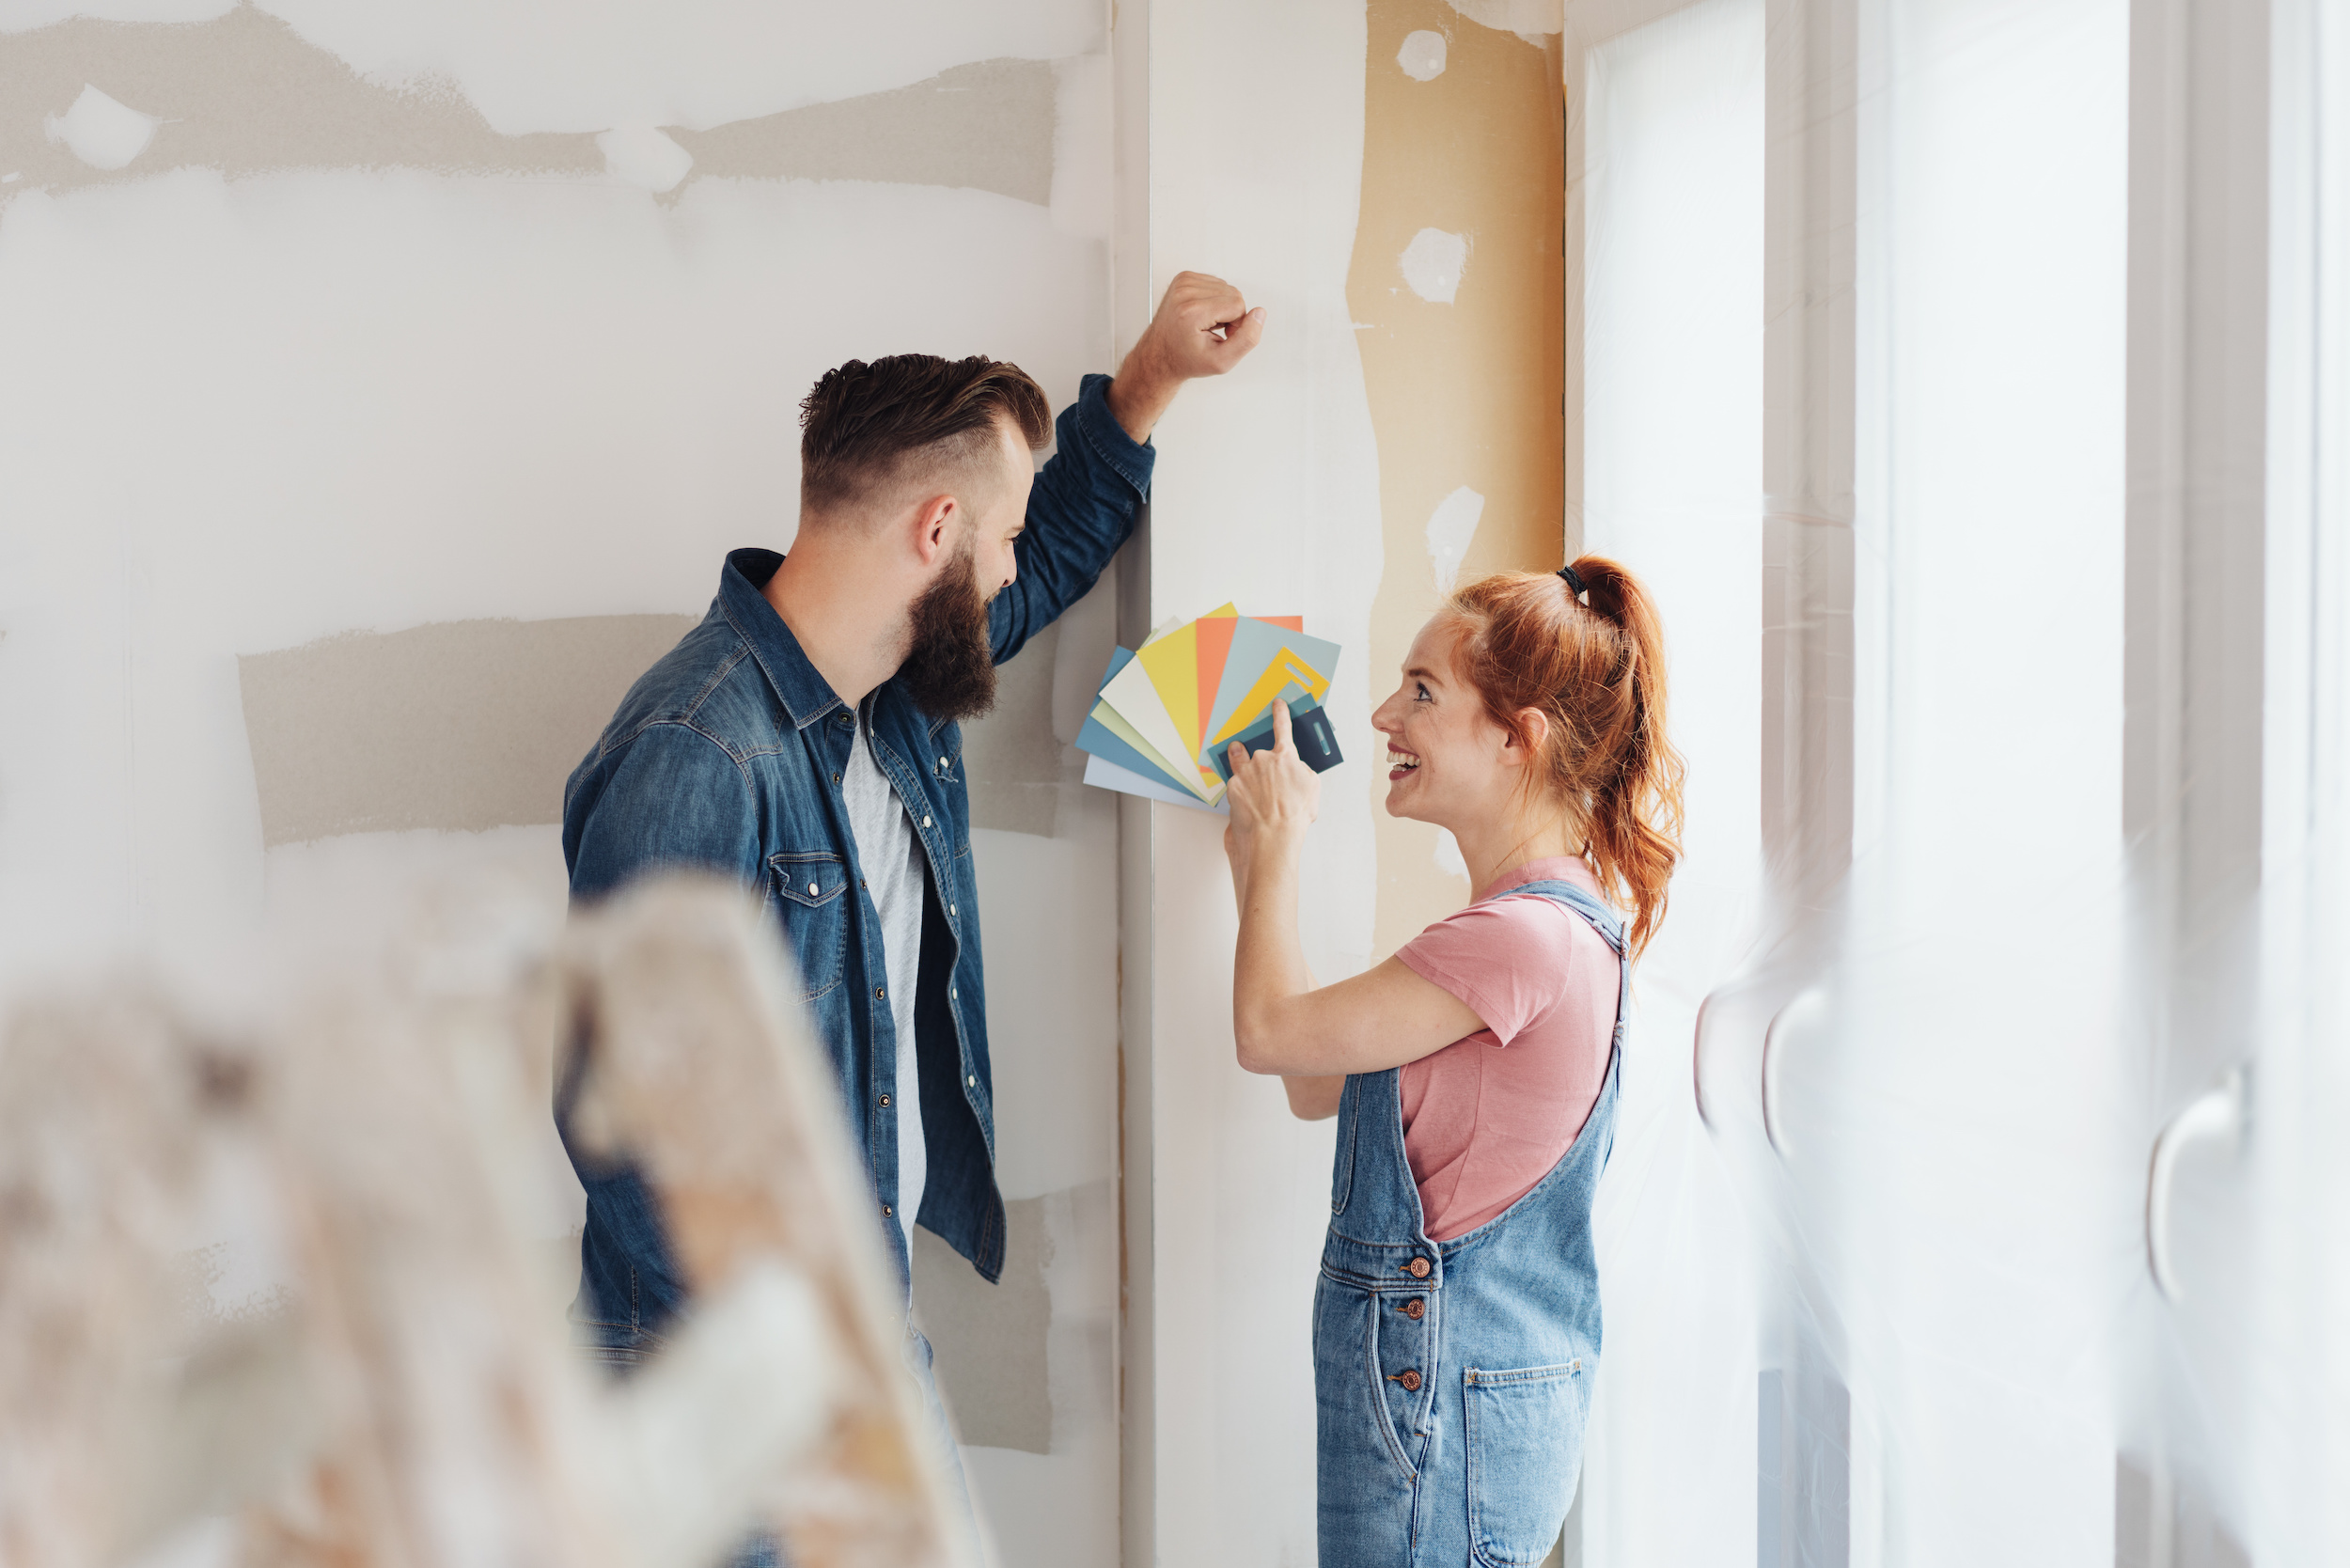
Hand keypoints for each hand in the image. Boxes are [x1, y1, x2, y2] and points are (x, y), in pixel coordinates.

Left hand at [1107, 271, 1266, 440]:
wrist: (1161, 354)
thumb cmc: (1187, 359)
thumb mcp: (1222, 362)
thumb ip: (1248, 339)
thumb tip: (1260, 314)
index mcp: (1191, 311)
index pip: (1238, 305)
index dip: (1236, 325)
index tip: (1222, 337)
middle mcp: (1184, 292)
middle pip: (1234, 293)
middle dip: (1230, 315)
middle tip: (1214, 332)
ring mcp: (1182, 282)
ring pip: (1226, 288)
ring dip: (1222, 307)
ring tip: (1206, 324)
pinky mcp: (1183, 278)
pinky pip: (1216, 284)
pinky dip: (1214, 300)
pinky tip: (1202, 314)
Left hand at [1223, 702, 1320, 873]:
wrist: (1273, 836)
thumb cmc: (1295, 815)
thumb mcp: (1312, 788)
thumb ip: (1301, 770)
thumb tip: (1294, 769)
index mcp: (1285, 757)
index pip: (1283, 727)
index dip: (1280, 713)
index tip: (1277, 704)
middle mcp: (1262, 760)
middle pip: (1259, 752)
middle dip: (1261, 761)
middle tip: (1266, 778)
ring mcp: (1245, 773)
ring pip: (1239, 760)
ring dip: (1240, 760)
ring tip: (1245, 772)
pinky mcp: (1232, 788)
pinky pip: (1235, 783)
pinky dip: (1239, 790)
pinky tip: (1247, 803)